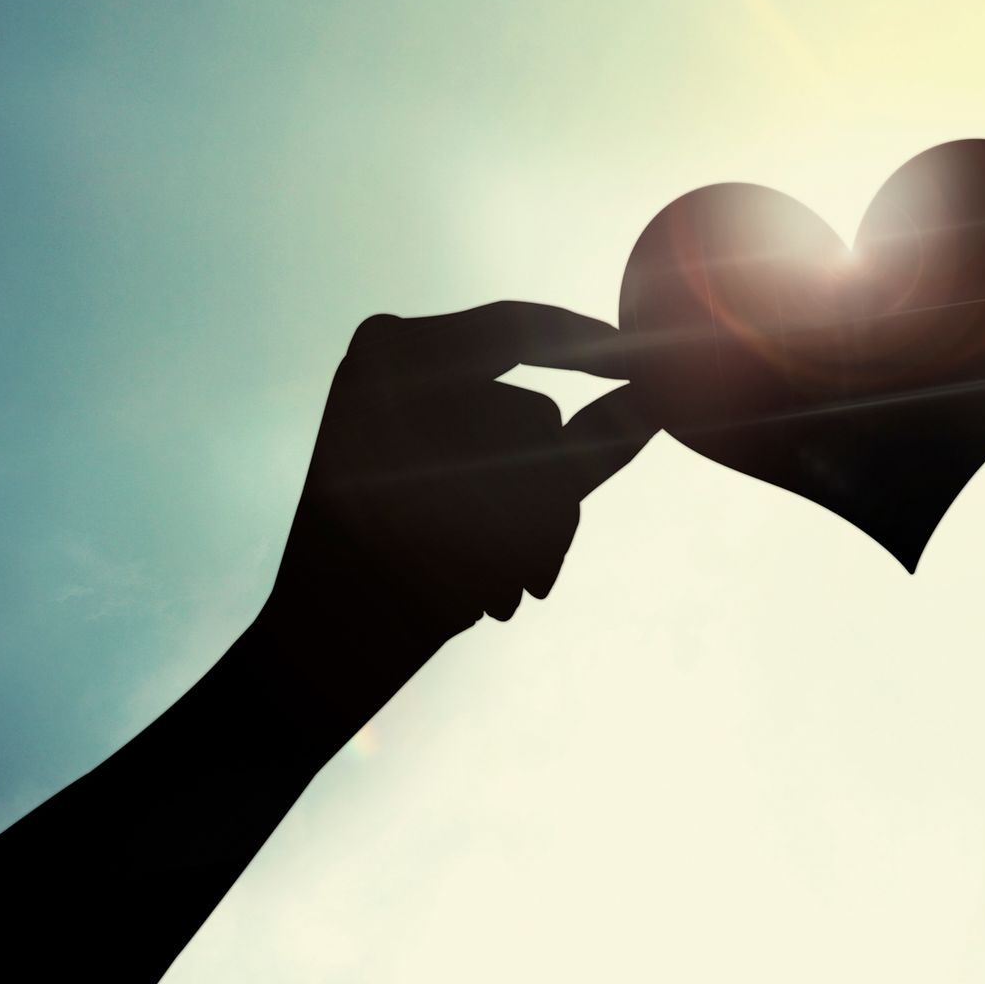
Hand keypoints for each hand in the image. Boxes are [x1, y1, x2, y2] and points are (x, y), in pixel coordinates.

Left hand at [265, 302, 653, 717]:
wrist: (324, 651)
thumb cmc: (417, 573)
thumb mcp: (523, 507)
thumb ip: (596, 444)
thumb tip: (660, 397)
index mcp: (398, 353)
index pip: (524, 331)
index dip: (600, 348)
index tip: (653, 361)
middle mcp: (384, 362)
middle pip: (524, 409)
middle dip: (548, 498)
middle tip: (544, 569)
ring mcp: (383, 403)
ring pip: (507, 451)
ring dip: (526, 524)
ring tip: (513, 594)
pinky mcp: (390, 443)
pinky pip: (474, 463)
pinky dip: (496, 521)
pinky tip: (493, 586)